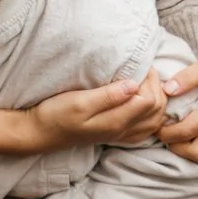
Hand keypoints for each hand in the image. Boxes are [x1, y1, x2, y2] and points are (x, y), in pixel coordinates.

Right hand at [29, 66, 165, 151]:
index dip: (150, 79)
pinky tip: (143, 101)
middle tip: (144, 69)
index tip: (139, 64)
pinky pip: (146, 128)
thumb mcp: (79, 102)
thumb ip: (108, 96)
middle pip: (158, 110)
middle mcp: (123, 130)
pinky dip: (152, 114)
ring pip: (155, 120)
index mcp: (116, 122)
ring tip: (145, 81)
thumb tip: (134, 84)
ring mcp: (120, 134)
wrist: (40, 132)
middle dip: (157, 87)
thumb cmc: (56, 114)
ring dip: (157, 99)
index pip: (150, 100)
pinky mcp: (116, 134)